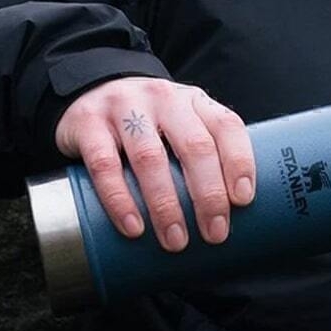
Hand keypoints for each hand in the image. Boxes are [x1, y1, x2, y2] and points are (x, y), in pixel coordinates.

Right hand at [54, 77, 254, 251]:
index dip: (239, 162)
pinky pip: (105, 165)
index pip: (227, 126)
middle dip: (209, 195)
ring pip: (151, 158)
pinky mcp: (88, 123)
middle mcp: (164, 99)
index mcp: (194, 101)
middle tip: (215, 233)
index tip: (243, 200)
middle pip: (195, 146)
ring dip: (166, 205)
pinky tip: (134, 227)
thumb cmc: (148, 122)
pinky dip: (120, 200)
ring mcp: (124, 108)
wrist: (89, 91)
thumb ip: (204, 153)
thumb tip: (230, 212)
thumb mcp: (181, 124)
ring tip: (176, 240)